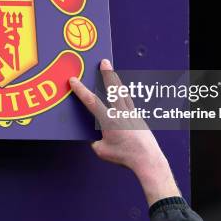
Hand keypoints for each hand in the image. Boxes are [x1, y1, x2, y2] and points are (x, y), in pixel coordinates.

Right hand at [69, 59, 180, 205]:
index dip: (80, 90)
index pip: (91, 101)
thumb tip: (96, 138)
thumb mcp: (102, 151)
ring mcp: (132, 114)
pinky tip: (122, 97)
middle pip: (113, 89)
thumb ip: (96, 142)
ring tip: (112, 73)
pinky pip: (129, 103)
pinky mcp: (139, 118)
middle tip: (104, 61)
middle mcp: (121, 113)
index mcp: (109, 120)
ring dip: (117, 82)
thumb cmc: (124, 157)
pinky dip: (124, 97)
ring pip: (123, 93)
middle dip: (107, 74)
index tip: (73, 80)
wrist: (147, 158)